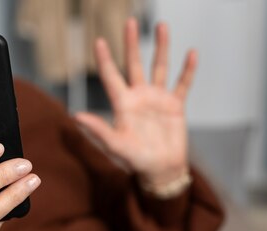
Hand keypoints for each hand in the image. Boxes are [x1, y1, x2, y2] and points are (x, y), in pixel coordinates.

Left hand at [75, 19, 196, 187]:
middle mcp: (139, 97)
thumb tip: (75, 117)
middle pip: (134, 64)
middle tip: (130, 22)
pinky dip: (187, 70)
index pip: (111, 77)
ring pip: (159, 67)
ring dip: (161, 47)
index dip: (105, 59)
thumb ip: (98, 130)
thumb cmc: (136, 161)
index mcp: (123, 105)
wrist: (161, 171)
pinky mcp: (175, 106)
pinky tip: (191, 53)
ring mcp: (157, 99)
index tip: (98, 40)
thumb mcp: (115, 146)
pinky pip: (183, 84)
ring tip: (162, 26)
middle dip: (131, 44)